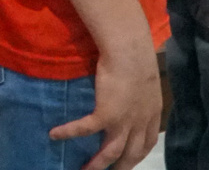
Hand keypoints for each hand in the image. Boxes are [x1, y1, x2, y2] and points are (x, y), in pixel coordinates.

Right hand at [50, 43, 160, 169]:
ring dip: (97, 165)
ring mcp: (123, 121)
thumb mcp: (147, 79)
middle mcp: (140, 122)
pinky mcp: (106, 114)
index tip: (129, 160)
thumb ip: (142, 93)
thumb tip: (134, 91)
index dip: (138, 154)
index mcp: (152, 113)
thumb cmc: (138, 56)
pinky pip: (85, 129)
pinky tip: (55, 135)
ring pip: (110, 152)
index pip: (148, 142)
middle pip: (131, 154)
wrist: (129, 50)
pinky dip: (69, 133)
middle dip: (121, 167)